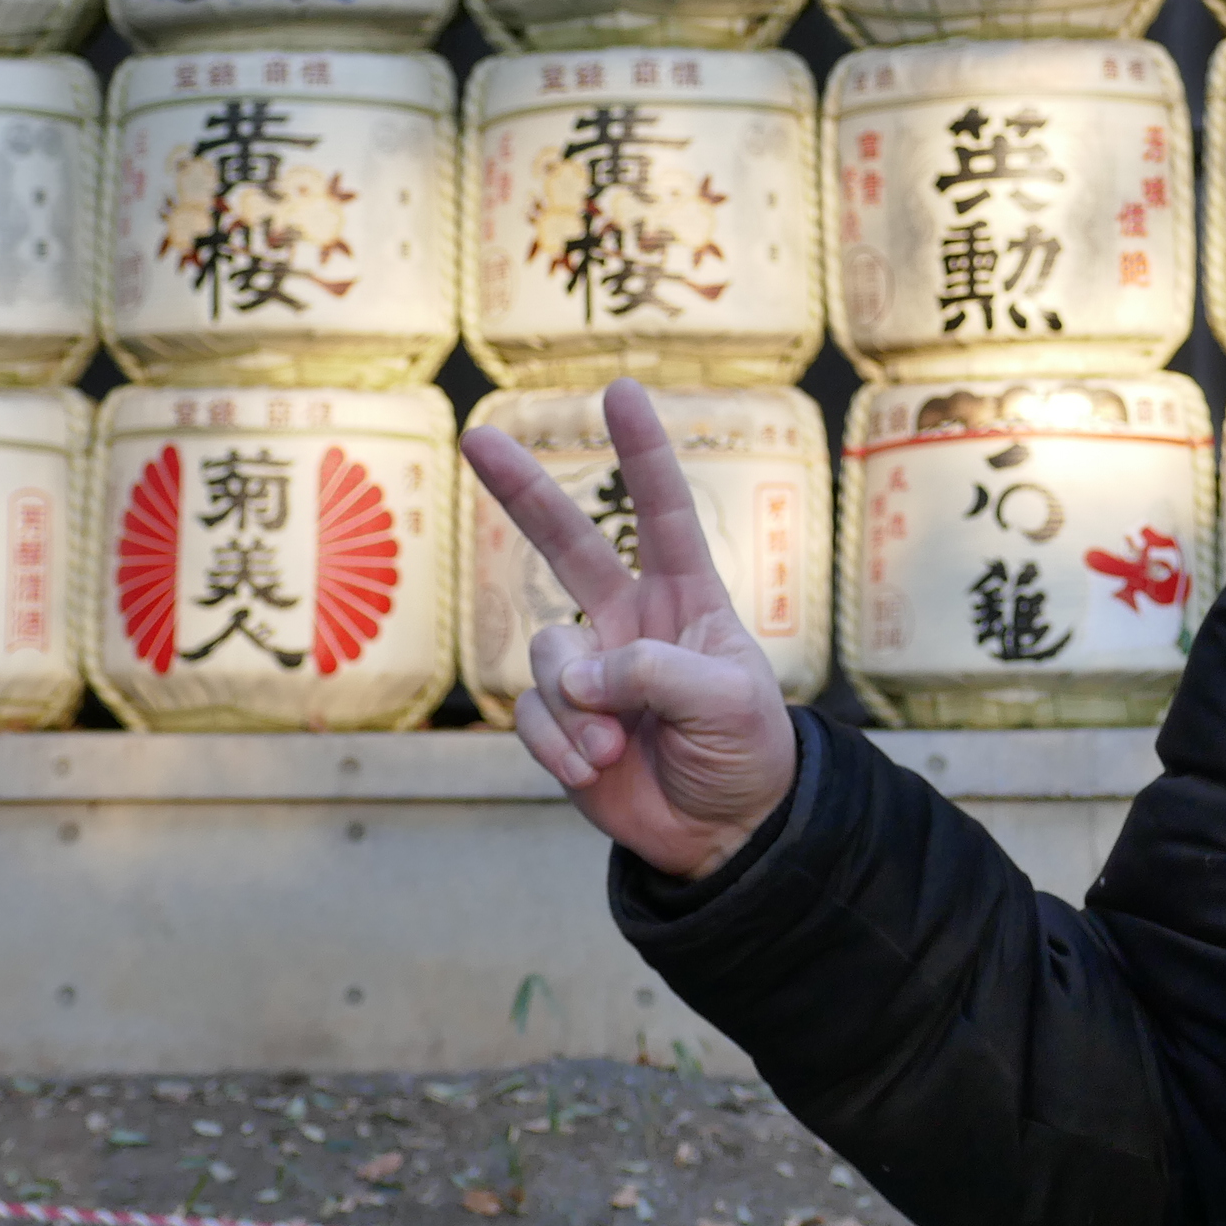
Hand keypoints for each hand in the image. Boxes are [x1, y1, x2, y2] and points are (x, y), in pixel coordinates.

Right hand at [461, 378, 800, 880]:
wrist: (724, 834)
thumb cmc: (746, 751)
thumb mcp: (729, 702)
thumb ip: (656, 672)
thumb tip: (582, 675)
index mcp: (685, 598)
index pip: (663, 512)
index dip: (642, 452)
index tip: (620, 391)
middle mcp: (629, 621)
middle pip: (565, 542)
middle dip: (522, 490)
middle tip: (480, 435)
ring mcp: (590, 671)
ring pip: (548, 656)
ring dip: (576, 708)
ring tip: (615, 749)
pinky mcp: (560, 722)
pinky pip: (531, 716)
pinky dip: (558, 746)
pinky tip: (595, 770)